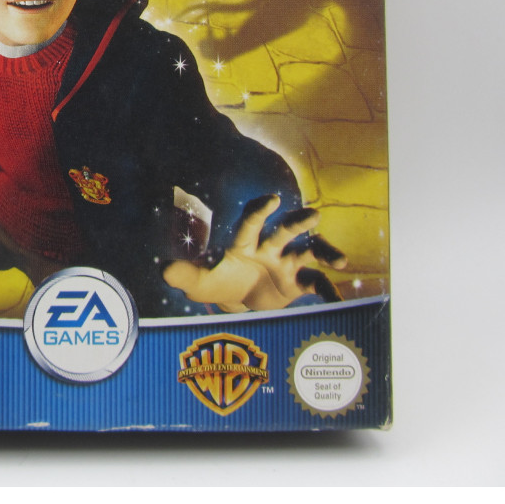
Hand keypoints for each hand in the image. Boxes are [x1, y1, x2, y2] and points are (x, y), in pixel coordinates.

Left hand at [163, 195, 345, 310]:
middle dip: (299, 223)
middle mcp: (268, 248)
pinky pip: (317, 284)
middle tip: (315, 216)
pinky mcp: (298, 283)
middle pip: (285, 231)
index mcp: (244, 243)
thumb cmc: (217, 285)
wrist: (235, 303)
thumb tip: (164, 269)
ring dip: (325, 252)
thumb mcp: (200, 283)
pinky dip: (329, 291)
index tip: (273, 200)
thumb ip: (185, 274)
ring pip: (309, 252)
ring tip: (340, 260)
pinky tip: (338, 300)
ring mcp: (286, 264)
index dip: (261, 210)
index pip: (252, 223)